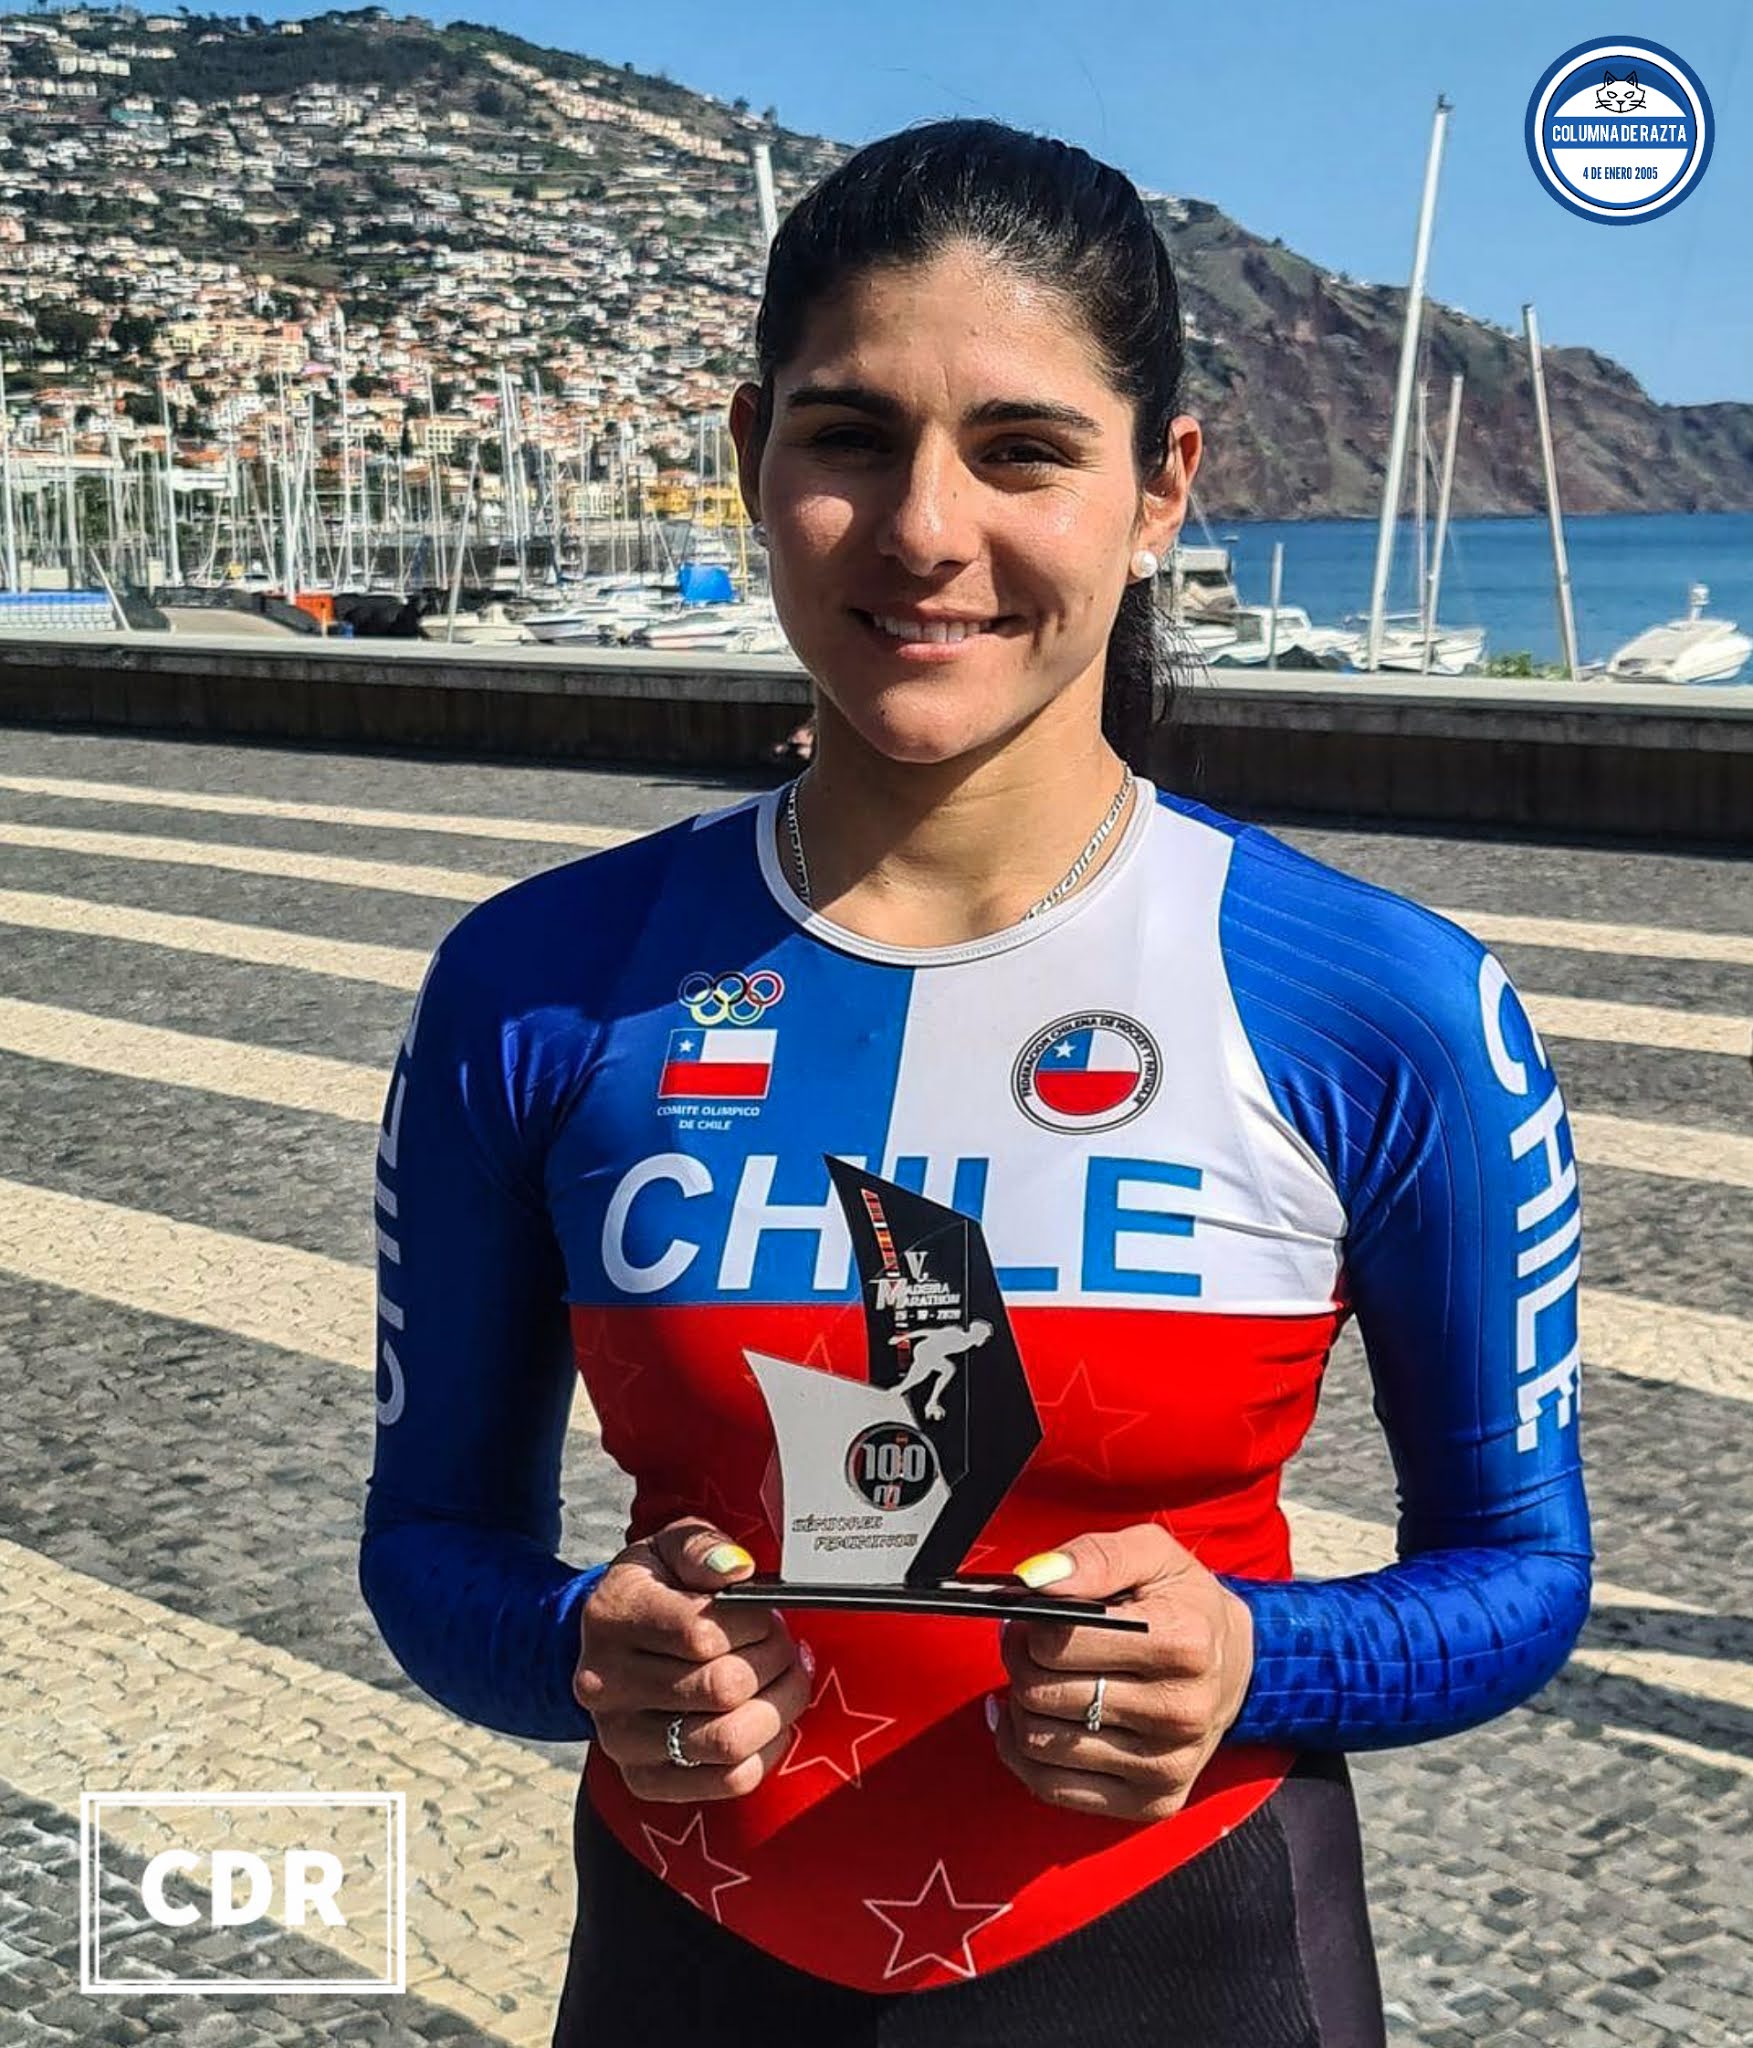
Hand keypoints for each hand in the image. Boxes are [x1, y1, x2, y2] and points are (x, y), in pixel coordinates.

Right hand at [573, 1518, 813, 1803]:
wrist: (611, 1643)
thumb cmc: (655, 1589)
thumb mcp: (670, 1546)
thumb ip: (701, 1547)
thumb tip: (737, 1570)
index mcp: (613, 1617)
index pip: (703, 1634)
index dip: (754, 1623)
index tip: (765, 1613)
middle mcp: (607, 1684)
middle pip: (723, 1689)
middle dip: (774, 1662)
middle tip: (783, 1645)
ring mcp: (620, 1739)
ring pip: (728, 1742)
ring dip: (778, 1708)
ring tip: (784, 1680)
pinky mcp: (643, 1779)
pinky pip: (726, 1781)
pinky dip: (765, 1751)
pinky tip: (768, 1720)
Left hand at [992, 1524, 1253, 1822]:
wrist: (1232, 1666)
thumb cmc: (1183, 1604)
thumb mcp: (1151, 1554)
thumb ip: (1094, 1556)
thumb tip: (1036, 1582)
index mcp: (1182, 1643)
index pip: (1059, 1642)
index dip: (1031, 1624)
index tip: (1035, 1617)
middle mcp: (1180, 1711)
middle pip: (1042, 1693)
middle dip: (1021, 1661)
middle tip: (1031, 1643)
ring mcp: (1167, 1766)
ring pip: (1038, 1742)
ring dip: (1022, 1705)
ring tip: (1044, 1678)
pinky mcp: (1151, 1803)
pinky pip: (1050, 1787)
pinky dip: (1024, 1752)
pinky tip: (1036, 1720)